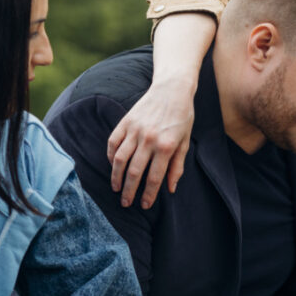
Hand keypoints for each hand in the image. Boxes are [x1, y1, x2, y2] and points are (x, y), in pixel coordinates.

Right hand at [106, 81, 194, 208]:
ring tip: (116, 188)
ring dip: (116, 177)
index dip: (148, 195)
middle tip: (126, 203)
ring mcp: (135, 130)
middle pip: (134, 172)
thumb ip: (177, 166)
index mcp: (166, 146)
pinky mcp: (125, 122)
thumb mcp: (185, 142)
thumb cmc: (182, 117)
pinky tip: (113, 167)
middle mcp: (148, 140)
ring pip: (120, 160)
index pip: (154, 178)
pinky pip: (113, 143)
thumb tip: (170, 189)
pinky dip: (111, 157)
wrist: (172, 89)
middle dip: (129, 191)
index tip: (144, 205)